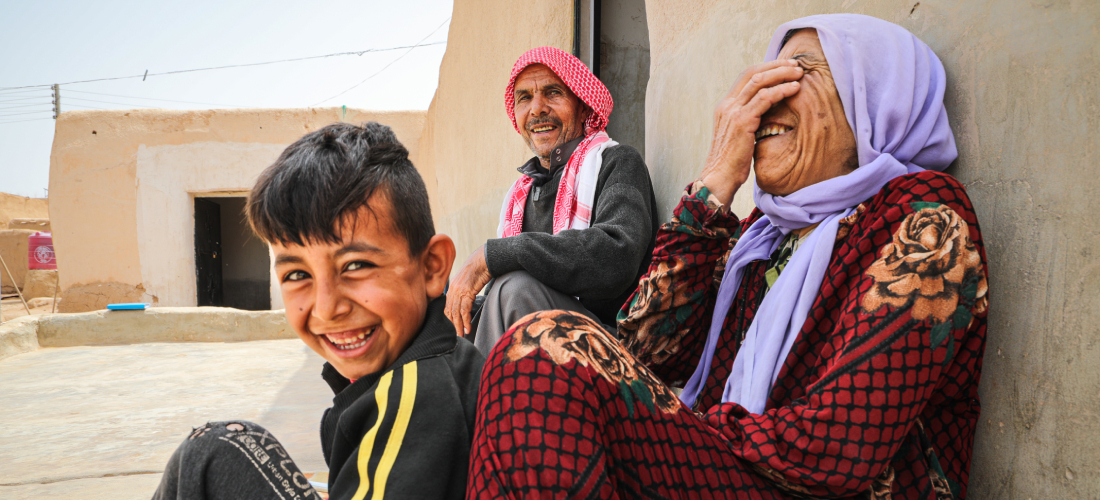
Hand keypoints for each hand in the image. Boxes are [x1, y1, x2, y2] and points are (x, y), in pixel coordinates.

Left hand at [445, 245, 491, 335]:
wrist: (484, 259)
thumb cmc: (479, 268)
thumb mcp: (468, 280)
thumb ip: (465, 290)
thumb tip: (467, 300)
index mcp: (452, 287)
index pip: (448, 307)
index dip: (450, 319)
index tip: (454, 328)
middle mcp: (452, 289)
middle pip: (450, 311)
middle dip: (453, 325)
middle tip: (456, 335)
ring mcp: (459, 290)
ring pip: (456, 313)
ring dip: (459, 325)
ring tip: (462, 334)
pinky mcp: (467, 292)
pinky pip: (464, 310)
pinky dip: (466, 321)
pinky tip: (468, 328)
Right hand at [698, 59, 803, 204]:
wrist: (719, 177)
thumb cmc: (732, 161)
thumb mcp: (740, 135)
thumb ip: (749, 119)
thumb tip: (769, 111)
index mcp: (725, 106)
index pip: (746, 76)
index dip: (766, 67)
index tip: (785, 67)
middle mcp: (727, 105)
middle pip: (752, 73)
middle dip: (776, 65)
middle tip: (796, 64)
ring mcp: (733, 111)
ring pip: (759, 81)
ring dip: (781, 74)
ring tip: (798, 73)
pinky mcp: (742, 121)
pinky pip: (764, 98)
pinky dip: (781, 90)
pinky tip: (794, 88)